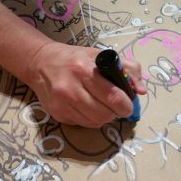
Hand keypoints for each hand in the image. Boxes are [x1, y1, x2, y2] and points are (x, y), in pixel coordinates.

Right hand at [25, 42, 146, 127]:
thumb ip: (127, 69)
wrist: (40, 62)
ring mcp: (61, 103)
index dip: (126, 105)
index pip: (113, 96)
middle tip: (115, 106)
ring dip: (102, 117)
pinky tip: (86, 107)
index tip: (128, 105)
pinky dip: (89, 119)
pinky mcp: (56, 113)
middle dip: (115, 113)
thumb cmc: (75, 58)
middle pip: (104, 114)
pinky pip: (82, 124)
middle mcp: (71, 88)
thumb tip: (140, 91)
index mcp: (85, 70)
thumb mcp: (101, 55)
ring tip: (100, 105)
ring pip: (94, 123)